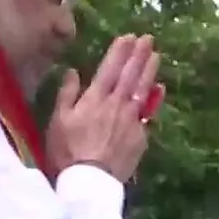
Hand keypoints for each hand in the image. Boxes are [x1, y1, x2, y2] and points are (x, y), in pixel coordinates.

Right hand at [46, 35, 162, 182]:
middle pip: (130, 76)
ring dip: (149, 71)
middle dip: (139, 55)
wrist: (90, 182)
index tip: (129, 37)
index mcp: (95, 99)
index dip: (120, 52)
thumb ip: (67, 94)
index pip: (110, 68)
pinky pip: (148, 113)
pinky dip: (154, 99)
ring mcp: (132, 121)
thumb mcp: (58, 121)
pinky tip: (159, 90)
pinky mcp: (140, 137)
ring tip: (156, 56)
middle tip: (148, 39)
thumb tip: (73, 71)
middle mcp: (116, 105)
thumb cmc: (67, 152)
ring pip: (142, 91)